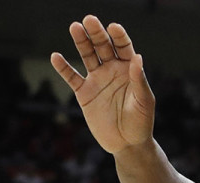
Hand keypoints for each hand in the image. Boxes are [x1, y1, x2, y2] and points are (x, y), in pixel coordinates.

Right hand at [50, 16, 154, 154]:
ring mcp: (97, 80)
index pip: (124, 48)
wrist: (127, 144)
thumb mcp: (143, 101)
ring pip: (87, 56)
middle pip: (103, 47)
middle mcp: (112, 70)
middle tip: (89, 19)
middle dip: (97, 33)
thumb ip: (138, 80)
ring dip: (81, 42)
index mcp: (129, 70)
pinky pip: (71, 77)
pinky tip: (56, 56)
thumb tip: (137, 57)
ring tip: (75, 27)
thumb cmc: (141, 123)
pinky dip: (63, 67)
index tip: (114, 27)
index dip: (119, 37)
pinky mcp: (84, 93)